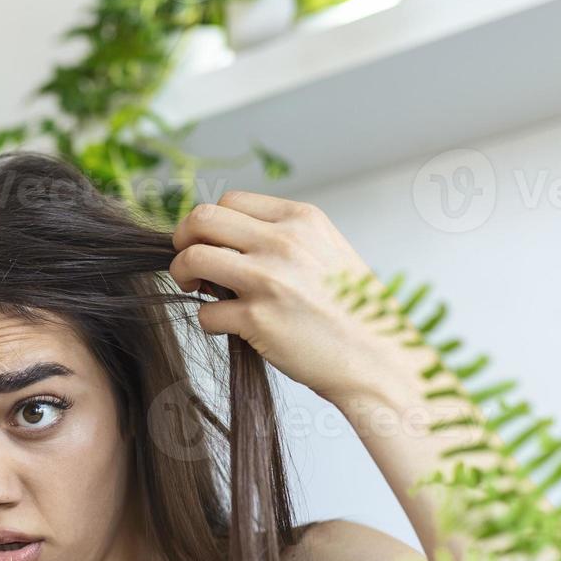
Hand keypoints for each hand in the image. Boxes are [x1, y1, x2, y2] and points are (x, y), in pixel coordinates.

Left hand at [170, 192, 429, 408]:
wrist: (378, 360)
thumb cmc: (352, 312)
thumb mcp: (327, 252)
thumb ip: (284, 238)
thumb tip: (226, 239)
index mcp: (302, 219)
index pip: (230, 200)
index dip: (210, 223)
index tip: (210, 243)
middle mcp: (284, 242)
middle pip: (202, 219)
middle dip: (183, 240)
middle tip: (188, 262)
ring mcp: (269, 279)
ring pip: (192, 258)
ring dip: (182, 274)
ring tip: (196, 289)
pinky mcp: (257, 319)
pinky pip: (205, 312)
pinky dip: (208, 320)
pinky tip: (227, 327)